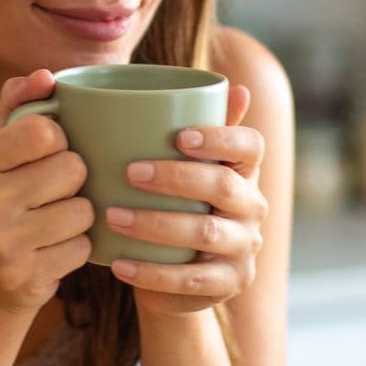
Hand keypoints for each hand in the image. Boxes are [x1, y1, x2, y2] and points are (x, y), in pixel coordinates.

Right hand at [0, 70, 94, 314]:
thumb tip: (45, 75)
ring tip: (55, 222)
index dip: (61, 139)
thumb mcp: (1, 151)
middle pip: (71, 168)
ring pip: (83, 210)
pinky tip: (54, 249)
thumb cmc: (4, 200)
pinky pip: (83, 248)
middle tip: (53, 193)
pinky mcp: (22, 278)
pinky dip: (78, 248)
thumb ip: (20, 105)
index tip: (49, 152)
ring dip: (80, 216)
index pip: (44, 130)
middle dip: (74, 180)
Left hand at [104, 84, 268, 315]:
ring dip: (156, 223)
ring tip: (113, 215)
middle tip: (129, 171)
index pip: (251, 146)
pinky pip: (192, 281)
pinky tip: (119, 263)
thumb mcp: (174, 167)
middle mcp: (252, 207)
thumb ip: (181, 124)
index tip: (179, 136)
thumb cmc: (168, 205)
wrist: (170, 276)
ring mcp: (244, 249)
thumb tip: (212, 81)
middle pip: (224, 187)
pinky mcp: (228, 284)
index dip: (221, 138)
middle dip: (176, 177)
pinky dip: (153, 273)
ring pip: (207, 233)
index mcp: (242, 171)